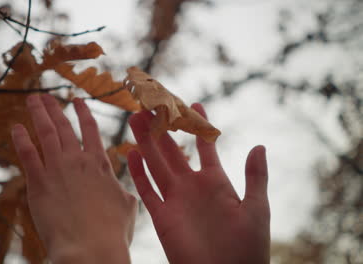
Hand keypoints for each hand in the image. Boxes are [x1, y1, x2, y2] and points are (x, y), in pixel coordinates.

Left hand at [11, 94, 136, 263]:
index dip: (83, 113)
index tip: (77, 100)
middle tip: (46, 96)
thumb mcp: (127, 206)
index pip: (90, 130)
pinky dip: (21, 138)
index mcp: (100, 164)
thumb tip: (122, 186)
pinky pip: (28, 154)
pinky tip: (16, 127)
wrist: (90, 248)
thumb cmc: (112, 231)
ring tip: (33, 100)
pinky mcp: (38, 183)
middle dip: (55, 108)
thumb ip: (120, 189)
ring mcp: (57, 170)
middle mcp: (78, 161)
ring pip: (46, 133)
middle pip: (65, 127)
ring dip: (39, 114)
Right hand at [127, 103, 269, 263]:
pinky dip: (138, 173)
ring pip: (156, 165)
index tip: (192, 103)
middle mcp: (192, 186)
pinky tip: (131, 154)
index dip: (198, 126)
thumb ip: (255, 177)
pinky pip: (147, 191)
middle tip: (151, 106)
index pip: (204, 147)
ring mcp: (175, 200)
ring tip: (136, 120)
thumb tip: (259, 146)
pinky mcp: (161, 216)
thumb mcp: (256, 208)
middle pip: (173, 151)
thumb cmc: (247, 247)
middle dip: (162, 129)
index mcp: (216, 182)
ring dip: (146, 143)